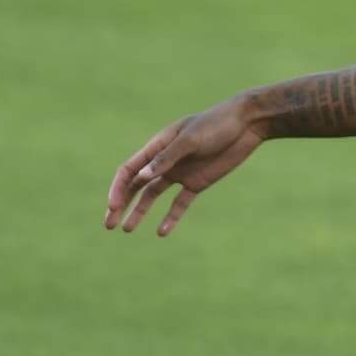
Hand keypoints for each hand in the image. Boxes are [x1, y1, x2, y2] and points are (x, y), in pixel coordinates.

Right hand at [105, 98, 264, 236]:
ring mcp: (181, 172)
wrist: (247, 124)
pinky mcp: (198, 182)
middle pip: (136, 185)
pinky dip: (171, 216)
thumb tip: (142, 177)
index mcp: (158, 146)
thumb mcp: (191, 140)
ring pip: (153, 195)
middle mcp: (165, 161)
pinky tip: (162, 232)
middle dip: (121, 203)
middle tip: (109, 224)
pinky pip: (180, 203)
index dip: (118, 189)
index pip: (129, 170)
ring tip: (128, 229)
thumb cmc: (217, 124)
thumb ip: (167, 157)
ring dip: (140, 211)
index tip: (113, 207)